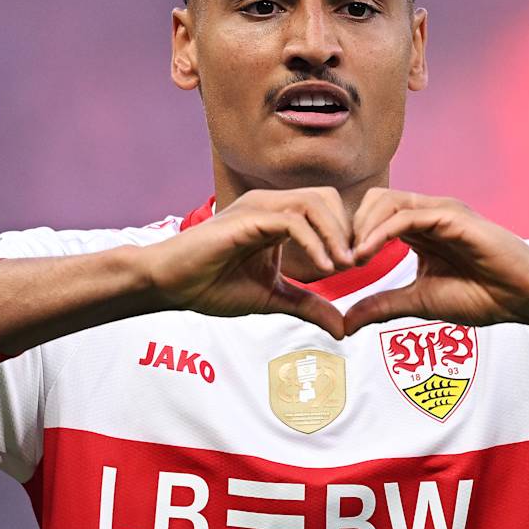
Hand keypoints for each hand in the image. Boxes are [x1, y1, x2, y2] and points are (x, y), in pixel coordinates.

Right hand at [138, 188, 353, 338]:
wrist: (169, 285)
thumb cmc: (211, 285)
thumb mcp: (272, 298)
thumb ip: (308, 306)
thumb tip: (343, 328)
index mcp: (278, 217)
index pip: (327, 210)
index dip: (348, 236)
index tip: (359, 267)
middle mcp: (270, 205)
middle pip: (328, 199)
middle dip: (348, 230)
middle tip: (357, 264)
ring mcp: (259, 208)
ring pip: (314, 203)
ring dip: (336, 234)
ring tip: (344, 266)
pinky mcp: (248, 219)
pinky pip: (292, 220)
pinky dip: (314, 242)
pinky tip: (325, 269)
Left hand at [343, 188, 528, 335]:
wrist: (521, 297)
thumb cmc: (480, 296)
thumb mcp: (418, 302)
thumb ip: (382, 306)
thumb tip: (345, 324)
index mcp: (419, 229)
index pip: (372, 216)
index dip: (349, 237)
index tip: (334, 267)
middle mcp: (427, 213)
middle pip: (373, 201)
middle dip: (349, 227)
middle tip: (338, 261)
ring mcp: (440, 211)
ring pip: (385, 201)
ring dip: (361, 228)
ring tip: (351, 259)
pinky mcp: (451, 216)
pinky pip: (406, 214)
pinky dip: (380, 232)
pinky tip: (367, 254)